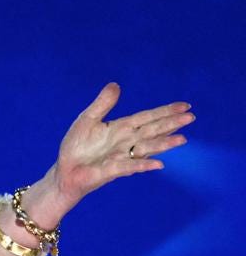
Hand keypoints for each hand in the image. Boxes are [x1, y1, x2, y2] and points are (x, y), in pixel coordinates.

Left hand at [51, 82, 193, 205]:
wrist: (65, 170)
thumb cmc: (77, 147)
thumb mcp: (87, 120)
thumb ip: (102, 104)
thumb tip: (115, 85)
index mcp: (122, 128)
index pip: (148, 117)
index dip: (165, 111)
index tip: (185, 106)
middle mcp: (127, 142)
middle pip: (153, 131)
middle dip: (171, 124)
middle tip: (190, 117)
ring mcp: (122, 156)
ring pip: (147, 148)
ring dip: (164, 144)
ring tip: (182, 139)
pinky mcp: (112, 170)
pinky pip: (130, 167)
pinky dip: (142, 165)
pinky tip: (158, 164)